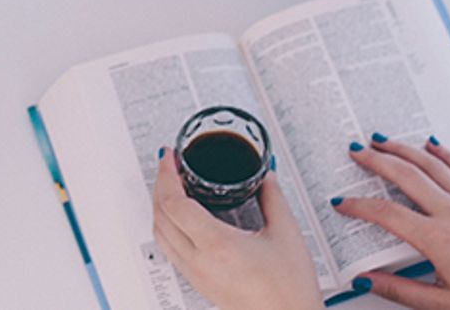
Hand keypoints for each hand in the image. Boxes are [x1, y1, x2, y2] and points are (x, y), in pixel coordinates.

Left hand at [152, 148, 322, 309]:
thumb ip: (273, 197)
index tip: (170, 158)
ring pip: (159, 234)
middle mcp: (199, 262)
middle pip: (160, 216)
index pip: (174, 203)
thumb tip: (264, 176)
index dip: (166, 175)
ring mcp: (196, 275)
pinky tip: (180, 216)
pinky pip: (169, 249)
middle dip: (160, 185)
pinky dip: (166, 226)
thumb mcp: (287, 234)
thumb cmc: (290, 292)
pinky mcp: (199, 283)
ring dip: (160, 205)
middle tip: (169, 165)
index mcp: (217, 245)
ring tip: (171, 185)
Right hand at [334, 135, 449, 309]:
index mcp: (437, 239)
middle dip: (375, 161)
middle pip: (404, 176)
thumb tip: (367, 280)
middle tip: (356, 151)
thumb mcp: (444, 304)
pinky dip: (444, 155)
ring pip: (430, 166)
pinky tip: (432, 145)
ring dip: (403, 149)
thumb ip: (400, 290)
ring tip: (382, 140)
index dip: (359, 206)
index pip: (386, 214)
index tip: (343, 203)